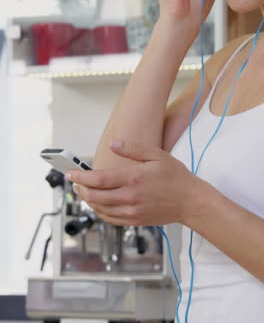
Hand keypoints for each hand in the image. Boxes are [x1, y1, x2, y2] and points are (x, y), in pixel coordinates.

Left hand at [66, 140, 197, 226]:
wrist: (190, 202)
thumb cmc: (176, 177)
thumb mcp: (156, 155)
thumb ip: (133, 149)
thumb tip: (114, 144)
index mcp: (133, 178)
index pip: (98, 179)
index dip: (81, 177)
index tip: (71, 173)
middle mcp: (130, 197)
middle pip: (95, 196)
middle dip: (81, 189)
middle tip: (76, 182)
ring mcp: (132, 211)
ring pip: (100, 209)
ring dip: (88, 201)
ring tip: (84, 191)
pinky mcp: (135, 221)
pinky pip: (110, 219)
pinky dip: (99, 212)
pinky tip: (99, 205)